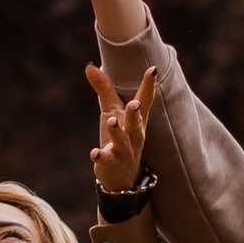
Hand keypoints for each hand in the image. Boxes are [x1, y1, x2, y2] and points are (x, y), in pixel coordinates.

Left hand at [86, 60, 157, 195]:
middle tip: (134, 103)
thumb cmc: (119, 137)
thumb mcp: (112, 112)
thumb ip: (104, 90)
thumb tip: (90, 66)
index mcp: (136, 121)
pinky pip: (105, 160)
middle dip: (135, 114)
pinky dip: (100, 156)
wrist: (121, 176)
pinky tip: (94, 153)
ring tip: (112, 121)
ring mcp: (123, 151)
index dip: (149, 86)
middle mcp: (133, 135)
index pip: (144, 101)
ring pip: (122, 141)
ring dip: (117, 132)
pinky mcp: (110, 163)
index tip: (153, 69)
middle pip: (136, 123)